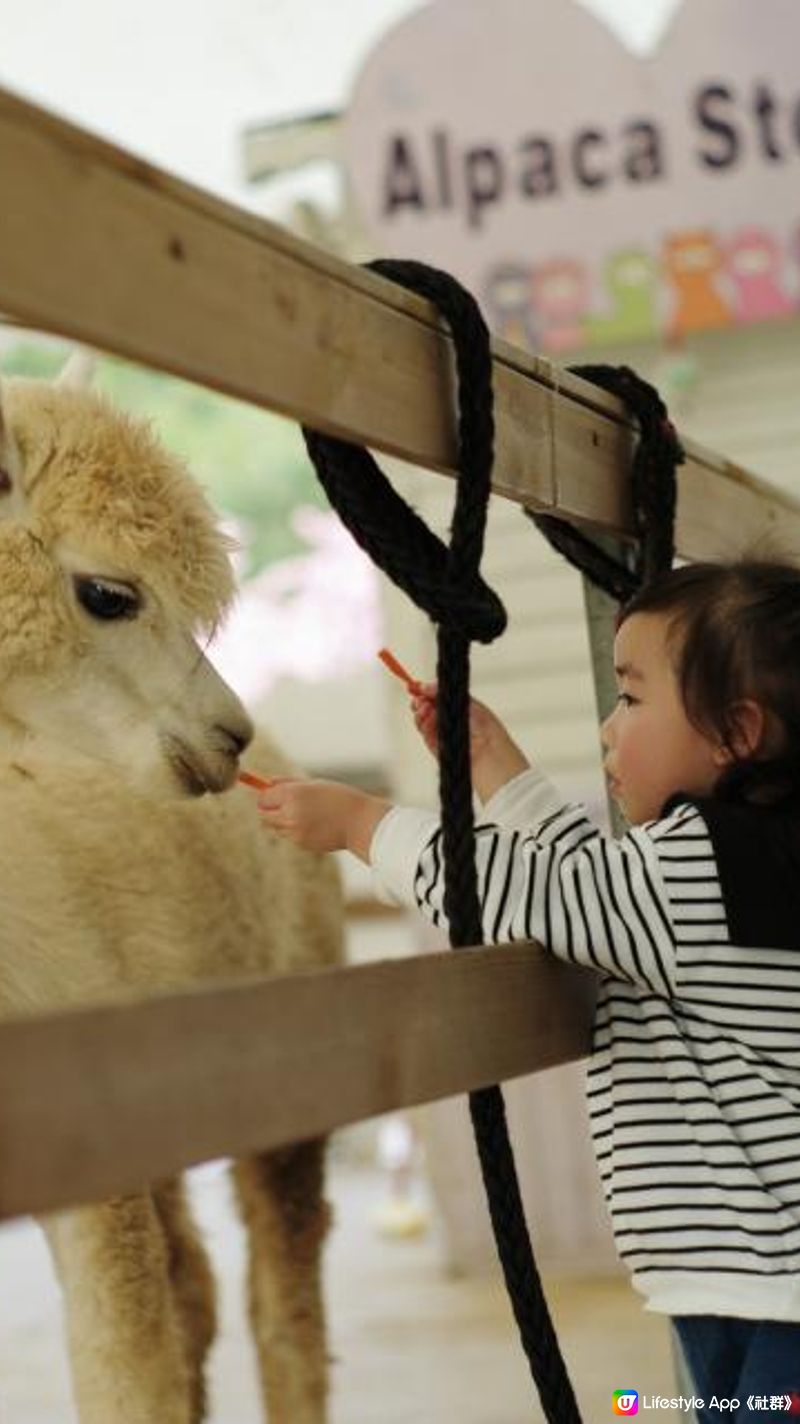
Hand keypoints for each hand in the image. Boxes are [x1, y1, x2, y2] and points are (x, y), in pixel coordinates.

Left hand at [257, 777, 391, 861]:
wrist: (360, 823)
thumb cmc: (339, 798)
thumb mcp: (314, 784)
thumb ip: (289, 783)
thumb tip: (268, 782)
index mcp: (292, 795)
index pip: (262, 797)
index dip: (267, 795)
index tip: (273, 794)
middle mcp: (289, 814)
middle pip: (263, 815)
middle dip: (270, 810)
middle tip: (284, 805)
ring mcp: (294, 831)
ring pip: (275, 827)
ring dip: (283, 821)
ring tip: (307, 814)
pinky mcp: (301, 844)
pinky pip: (290, 836)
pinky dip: (296, 831)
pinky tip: (315, 825)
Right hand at [410, 684, 529, 801]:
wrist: (495, 760)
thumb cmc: (491, 733)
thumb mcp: (472, 707)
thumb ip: (450, 697)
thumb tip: (428, 687)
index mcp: (462, 712)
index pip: (440, 699)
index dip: (429, 693)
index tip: (421, 687)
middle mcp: (452, 725)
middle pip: (430, 710)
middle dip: (421, 703)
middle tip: (418, 698)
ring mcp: (445, 739)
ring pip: (426, 723)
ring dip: (420, 714)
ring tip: (422, 708)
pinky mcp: (439, 752)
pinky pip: (427, 737)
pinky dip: (423, 727)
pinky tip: (424, 718)